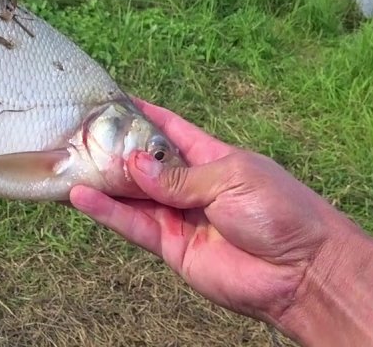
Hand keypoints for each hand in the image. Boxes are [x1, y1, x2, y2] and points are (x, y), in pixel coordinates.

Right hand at [69, 98, 360, 328]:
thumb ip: (179, 175)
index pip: (170, 130)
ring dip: (103, 182)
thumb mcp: (232, 177)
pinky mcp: (173, 248)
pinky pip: (133, 226)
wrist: (303, 271)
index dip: (143, 115)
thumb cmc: (281, 212)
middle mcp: (192, 186)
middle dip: (114, 151)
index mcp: (212, 157)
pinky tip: (82, 197)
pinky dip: (107, 213)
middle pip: (144, 165)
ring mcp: (180, 217)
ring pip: (132, 196)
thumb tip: (135, 164)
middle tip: (76, 136)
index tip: (112, 100)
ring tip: (69, 165)